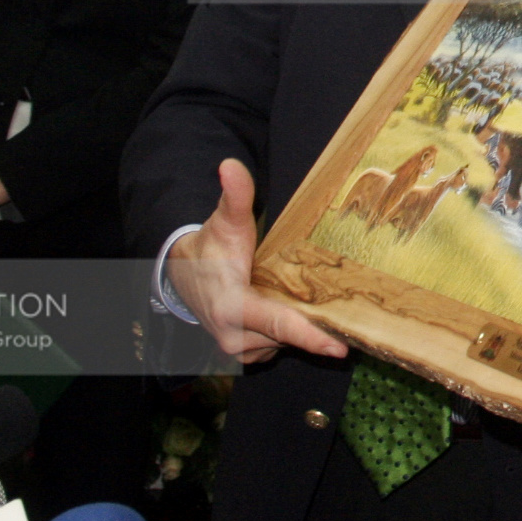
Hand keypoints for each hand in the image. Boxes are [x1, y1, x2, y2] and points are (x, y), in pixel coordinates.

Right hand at [168, 158, 345, 363]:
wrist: (182, 275)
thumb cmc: (211, 248)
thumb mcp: (226, 220)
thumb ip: (235, 195)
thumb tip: (230, 164)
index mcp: (231, 308)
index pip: (278, 324)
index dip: (309, 338)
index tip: (339, 350)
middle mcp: (234, 337)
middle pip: (290, 332)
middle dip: (310, 317)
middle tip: (328, 296)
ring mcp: (240, 351)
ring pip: (286, 339)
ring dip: (297, 321)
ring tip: (294, 294)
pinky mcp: (246, 355)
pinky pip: (279, 344)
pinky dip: (288, 329)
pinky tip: (286, 306)